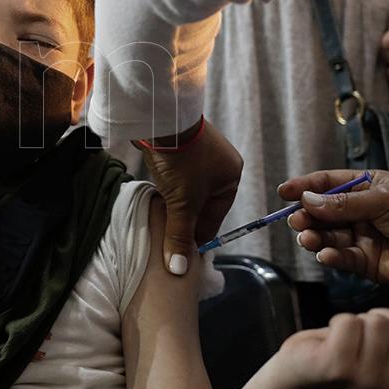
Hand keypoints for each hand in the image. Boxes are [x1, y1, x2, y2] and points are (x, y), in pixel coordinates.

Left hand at [137, 119, 242, 275]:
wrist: (161, 117)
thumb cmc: (181, 161)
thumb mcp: (181, 202)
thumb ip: (179, 235)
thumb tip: (180, 270)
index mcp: (231, 178)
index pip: (214, 218)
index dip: (196, 237)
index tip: (180, 254)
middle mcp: (221, 165)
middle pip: (201, 205)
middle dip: (184, 219)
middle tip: (165, 236)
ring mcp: (202, 154)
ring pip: (187, 191)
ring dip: (174, 202)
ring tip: (159, 215)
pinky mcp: (182, 146)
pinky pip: (177, 176)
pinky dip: (168, 186)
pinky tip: (156, 194)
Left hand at [220, 310, 388, 388]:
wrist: (302, 373)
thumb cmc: (343, 355)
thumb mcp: (385, 350)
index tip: (378, 334)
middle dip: (376, 318)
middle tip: (357, 336)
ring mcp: (364, 379)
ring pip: (375, 321)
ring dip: (356, 321)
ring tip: (343, 340)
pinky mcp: (337, 367)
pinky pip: (349, 323)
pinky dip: (337, 322)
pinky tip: (330, 340)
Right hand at [281, 170, 388, 305]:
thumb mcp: (384, 200)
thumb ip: (344, 203)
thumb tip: (306, 198)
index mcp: (366, 187)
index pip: (328, 184)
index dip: (305, 187)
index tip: (284, 192)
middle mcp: (360, 212)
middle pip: (323, 212)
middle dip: (307, 216)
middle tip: (297, 222)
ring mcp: (361, 238)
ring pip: (328, 236)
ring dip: (315, 237)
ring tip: (309, 239)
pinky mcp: (365, 264)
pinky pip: (341, 258)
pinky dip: (332, 257)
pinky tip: (329, 255)